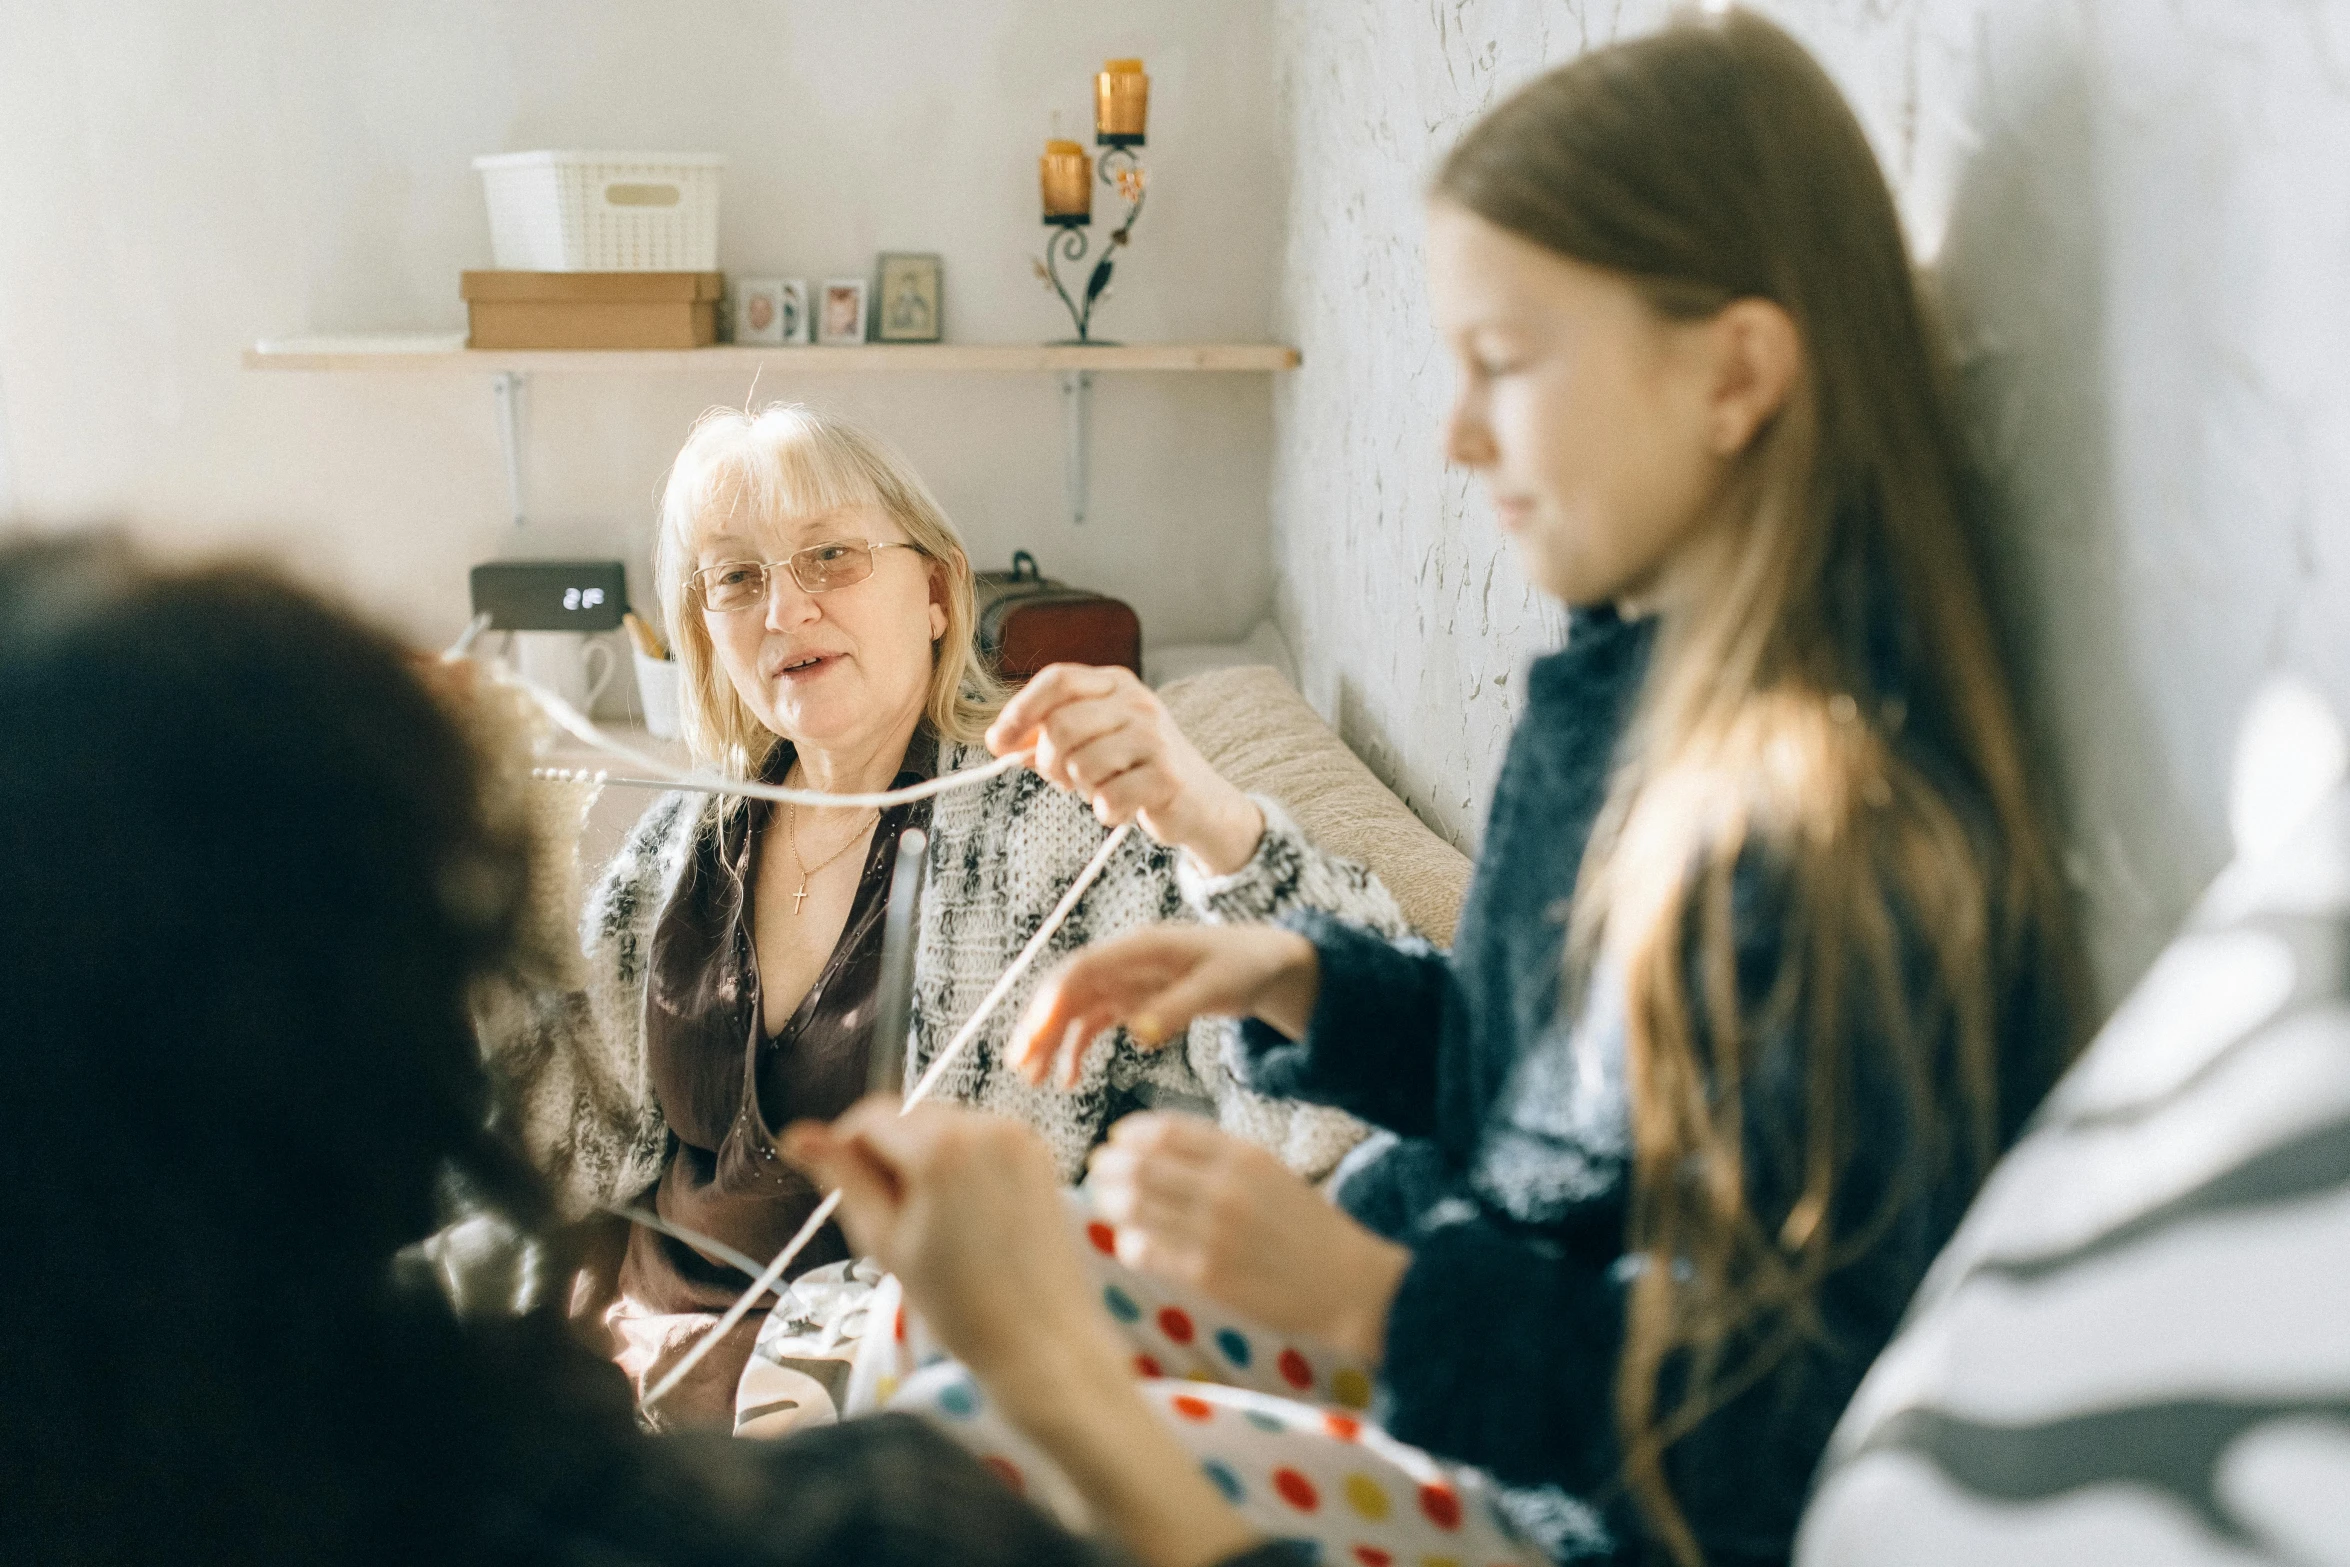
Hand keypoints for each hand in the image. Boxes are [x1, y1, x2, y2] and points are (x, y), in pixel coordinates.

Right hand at [780, 1098, 1121, 1392]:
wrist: (1042, 1339)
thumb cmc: (959, 1303)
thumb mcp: (885, 1240)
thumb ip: (842, 1178)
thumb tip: (797, 1135)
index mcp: (941, 1147)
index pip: (871, 1116)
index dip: (846, 1147)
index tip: (843, 1188)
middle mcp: (985, 1126)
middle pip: (910, 1117)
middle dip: (890, 1155)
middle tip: (892, 1219)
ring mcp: (1018, 1136)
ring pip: (945, 1126)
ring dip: (925, 1158)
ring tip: (933, 1224)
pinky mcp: (1039, 1152)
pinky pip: (981, 1140)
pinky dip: (962, 1164)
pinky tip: (966, 1216)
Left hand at [986, 663, 1264, 874]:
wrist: (1201, 802)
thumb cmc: (1137, 768)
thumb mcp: (1094, 740)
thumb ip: (1049, 735)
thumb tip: (1000, 742)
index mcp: (1117, 684)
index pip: (1058, 679)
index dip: (1021, 710)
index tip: (999, 742)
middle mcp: (1138, 703)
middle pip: (1061, 726)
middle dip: (1051, 761)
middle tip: (1064, 778)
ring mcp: (1155, 739)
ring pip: (1080, 765)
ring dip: (1082, 788)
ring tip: (1103, 788)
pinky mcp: (1166, 778)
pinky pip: (1107, 800)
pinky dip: (1106, 811)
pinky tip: (1123, 807)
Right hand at [1010, 924, 1320, 1087]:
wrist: (1266, 963)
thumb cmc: (1245, 964)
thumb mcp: (1218, 986)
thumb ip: (1178, 1008)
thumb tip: (1137, 1034)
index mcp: (1141, 948)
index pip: (1083, 968)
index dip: (1053, 1000)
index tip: (1034, 1035)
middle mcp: (1124, 962)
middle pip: (1068, 990)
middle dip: (1039, 1025)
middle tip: (1019, 1066)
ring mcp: (1125, 982)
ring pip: (1073, 1010)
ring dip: (1049, 1042)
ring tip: (1032, 1079)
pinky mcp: (1132, 1001)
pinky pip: (1093, 1025)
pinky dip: (1076, 1050)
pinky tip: (1068, 1080)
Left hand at [1087, 1114, 1407, 1365]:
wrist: (1347, 1285)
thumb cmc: (1306, 1228)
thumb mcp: (1271, 1173)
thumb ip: (1219, 1158)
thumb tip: (1156, 1147)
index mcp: (1243, 1155)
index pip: (1165, 1130)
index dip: (1131, 1133)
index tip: (1118, 1140)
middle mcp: (1225, 1188)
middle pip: (1141, 1164)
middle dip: (1109, 1165)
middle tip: (1098, 1170)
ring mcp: (1213, 1232)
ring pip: (1135, 1206)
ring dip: (1110, 1201)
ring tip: (1105, 1202)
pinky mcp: (1207, 1275)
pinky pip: (1147, 1251)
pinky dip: (1130, 1243)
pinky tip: (1131, 1242)